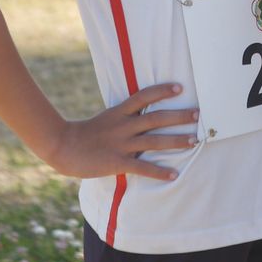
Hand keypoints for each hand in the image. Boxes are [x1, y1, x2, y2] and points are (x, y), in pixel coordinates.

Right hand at [46, 82, 198, 179]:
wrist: (62, 147)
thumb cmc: (85, 133)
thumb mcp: (106, 119)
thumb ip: (124, 117)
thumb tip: (143, 115)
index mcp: (118, 112)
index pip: (143, 96)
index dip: (161, 91)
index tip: (180, 87)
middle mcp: (123, 126)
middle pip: (155, 118)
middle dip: (178, 116)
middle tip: (198, 114)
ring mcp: (120, 144)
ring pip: (154, 141)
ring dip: (176, 141)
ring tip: (194, 141)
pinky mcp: (117, 162)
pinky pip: (142, 167)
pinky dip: (159, 171)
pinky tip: (174, 174)